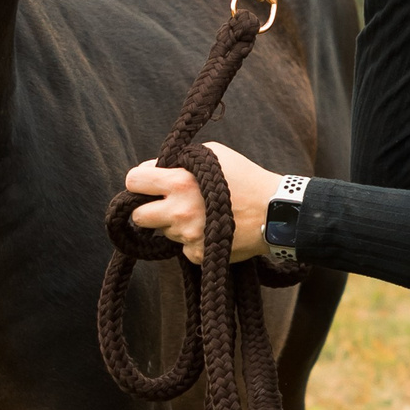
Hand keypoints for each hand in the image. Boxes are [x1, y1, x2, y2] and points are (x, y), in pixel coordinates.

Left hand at [125, 142, 281, 264]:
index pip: (133, 181)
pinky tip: (211, 228)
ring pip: (163, 232)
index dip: (139, 181)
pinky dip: (193, 239)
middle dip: (148, 208)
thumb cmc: (246, 178)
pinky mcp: (198, 255)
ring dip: (174, 223)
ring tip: (200, 213)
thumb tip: (158, 169)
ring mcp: (188, 237)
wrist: (276, 212)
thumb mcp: (214, 154)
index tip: (149, 183)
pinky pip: (183, 247)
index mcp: (179, 183)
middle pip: (138, 216)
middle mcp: (179, 212)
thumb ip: (181, 159)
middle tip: (167, 203)